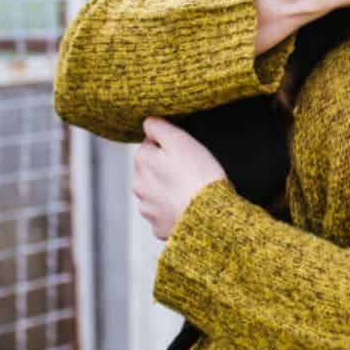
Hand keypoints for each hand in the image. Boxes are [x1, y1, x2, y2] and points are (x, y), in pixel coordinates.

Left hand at [133, 117, 227, 240]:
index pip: (150, 145)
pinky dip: (173, 211)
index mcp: (142, 161)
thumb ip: (159, 127)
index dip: (168, 146)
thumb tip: (147, 122)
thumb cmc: (199, 175)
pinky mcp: (159, 227)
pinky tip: (188, 207)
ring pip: (156, 193)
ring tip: (190, 190)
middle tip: (189, 170)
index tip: (184, 152)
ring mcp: (148, 209)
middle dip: (165, 168)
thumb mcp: (180, 140)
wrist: (209, 215)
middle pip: (151, 170)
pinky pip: (164, 215)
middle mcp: (139, 186)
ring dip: (167, 190)